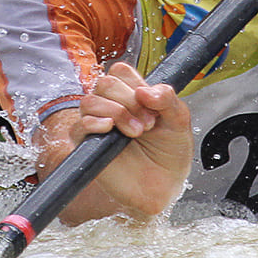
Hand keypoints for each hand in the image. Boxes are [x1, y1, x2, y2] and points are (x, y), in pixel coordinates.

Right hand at [36, 61, 192, 223]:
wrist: (164, 186)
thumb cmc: (169, 153)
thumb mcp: (179, 121)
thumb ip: (167, 99)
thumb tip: (145, 91)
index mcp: (132, 95)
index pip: (121, 71)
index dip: (136, 84)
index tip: (153, 105)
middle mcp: (112, 106)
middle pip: (106, 83)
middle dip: (130, 101)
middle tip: (148, 124)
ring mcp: (98, 125)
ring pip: (90, 101)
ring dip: (116, 112)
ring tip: (136, 132)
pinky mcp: (88, 145)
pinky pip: (78, 126)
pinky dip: (94, 123)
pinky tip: (111, 129)